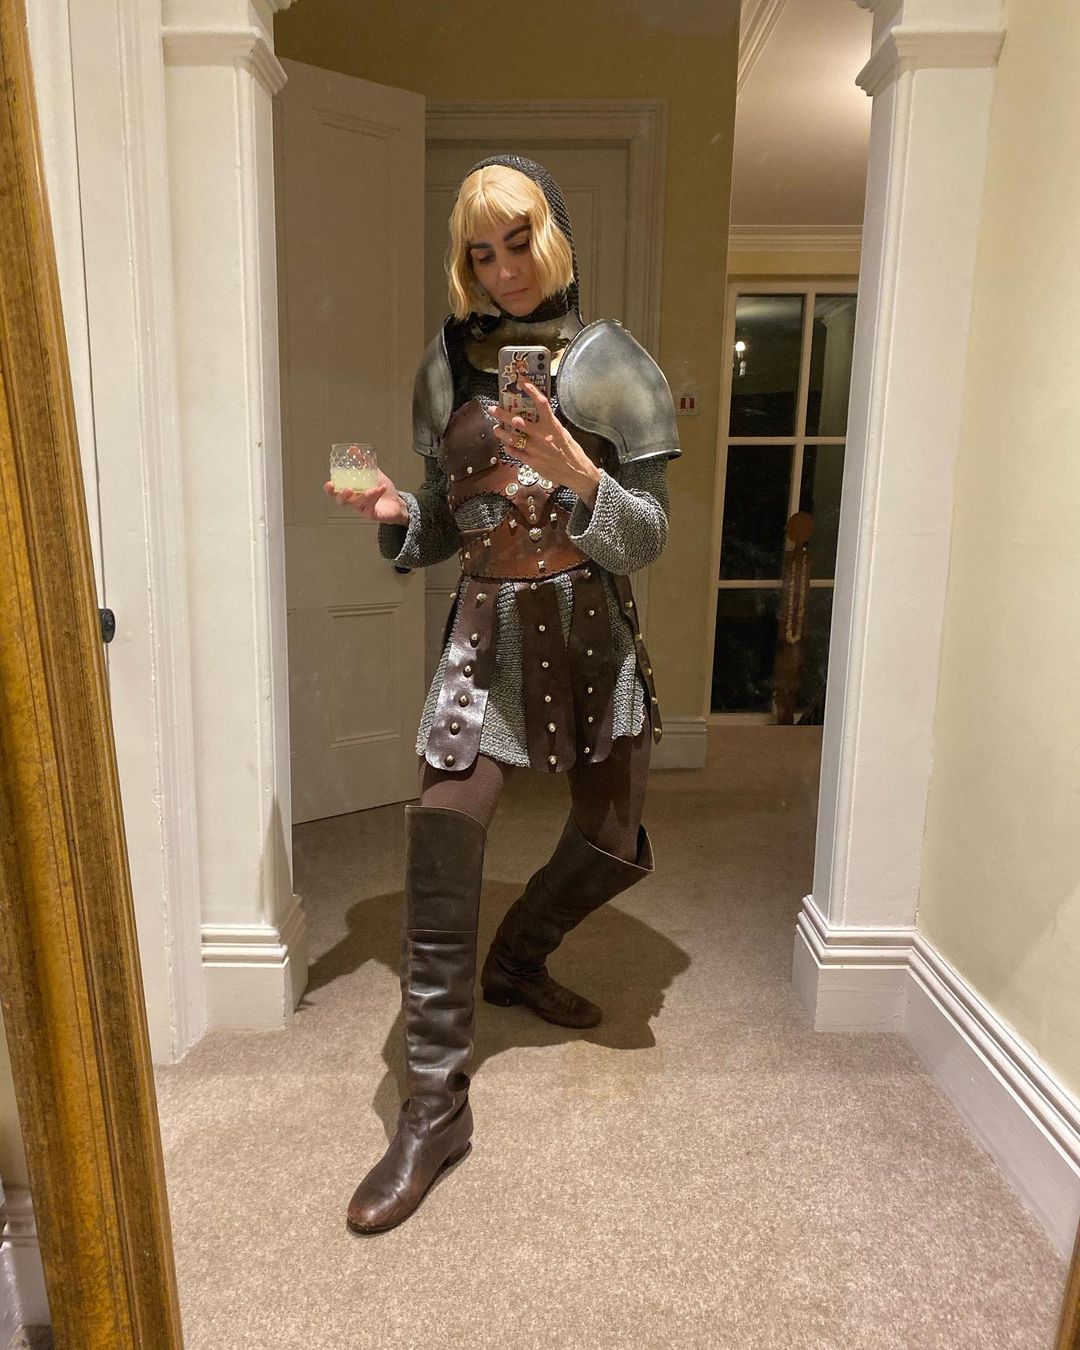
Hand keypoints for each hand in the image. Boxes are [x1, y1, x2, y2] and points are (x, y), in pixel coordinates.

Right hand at [323, 468, 409, 524]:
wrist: (396, 502)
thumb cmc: (382, 490)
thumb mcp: (372, 473)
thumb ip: (362, 462)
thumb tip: (353, 449)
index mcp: (350, 492)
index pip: (335, 492)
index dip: (330, 490)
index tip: (329, 484)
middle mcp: (353, 501)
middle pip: (341, 501)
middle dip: (342, 495)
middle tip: (348, 489)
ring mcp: (361, 509)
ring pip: (358, 503)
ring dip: (366, 494)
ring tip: (374, 486)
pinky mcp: (370, 514)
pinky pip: (370, 506)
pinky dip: (375, 495)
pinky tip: (381, 488)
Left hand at [489, 382, 601, 507]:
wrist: (576, 472)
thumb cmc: (572, 452)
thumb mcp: (563, 432)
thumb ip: (549, 424)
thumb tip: (537, 415)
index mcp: (552, 426)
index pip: (541, 402)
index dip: (530, 389)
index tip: (520, 380)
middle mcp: (542, 436)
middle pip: (518, 421)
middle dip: (502, 414)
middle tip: (493, 409)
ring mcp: (535, 449)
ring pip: (512, 438)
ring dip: (501, 432)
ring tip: (496, 429)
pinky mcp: (532, 462)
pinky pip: (515, 453)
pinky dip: (509, 448)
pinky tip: (506, 445)